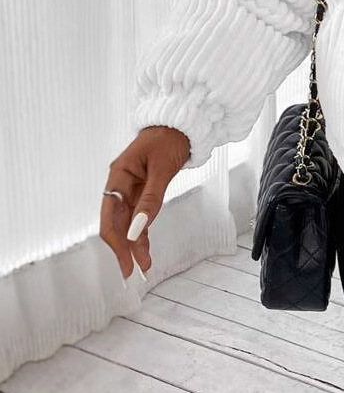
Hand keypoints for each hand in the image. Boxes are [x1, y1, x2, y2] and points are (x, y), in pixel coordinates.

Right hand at [99, 126, 189, 281]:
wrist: (183, 121)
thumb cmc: (171, 138)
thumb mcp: (163, 169)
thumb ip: (150, 199)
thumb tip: (138, 229)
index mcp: (118, 175)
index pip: (111, 217)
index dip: (117, 243)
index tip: (127, 263)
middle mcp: (120, 182)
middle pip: (117, 222)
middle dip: (125, 248)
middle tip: (136, 271)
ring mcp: (131, 185)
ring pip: (128, 220)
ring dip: (135, 242)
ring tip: (144, 264)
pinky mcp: (143, 187)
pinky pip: (139, 213)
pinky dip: (142, 229)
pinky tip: (145, 246)